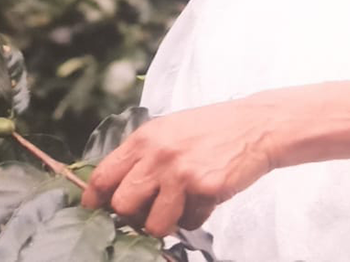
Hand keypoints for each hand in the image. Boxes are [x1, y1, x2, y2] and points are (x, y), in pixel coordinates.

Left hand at [81, 99, 275, 237]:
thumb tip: (117, 187)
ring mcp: (180, 172)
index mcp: (145, 139)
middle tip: (147, 211)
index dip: (94, 198)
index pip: (104, 175)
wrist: (255, 126)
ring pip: (153, 224)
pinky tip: (205, 197)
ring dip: (165, 223)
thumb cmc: (211, 129)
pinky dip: (196, 218)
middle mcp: (158, 155)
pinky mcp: (203, 189)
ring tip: (179, 207)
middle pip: (122, 205)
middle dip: (131, 216)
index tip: (94, 209)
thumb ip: (143, 155)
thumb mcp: (169, 131)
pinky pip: (189, 222)